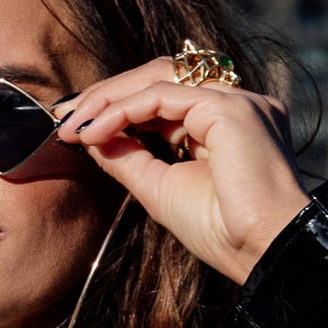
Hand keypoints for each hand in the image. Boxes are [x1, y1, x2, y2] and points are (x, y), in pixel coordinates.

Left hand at [53, 63, 307, 285]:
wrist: (264, 252)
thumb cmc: (223, 231)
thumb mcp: (159, 187)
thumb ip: (127, 157)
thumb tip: (90, 135)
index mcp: (226, 122)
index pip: (163, 95)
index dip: (116, 105)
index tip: (74, 125)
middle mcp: (236, 103)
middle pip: (159, 76)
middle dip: (107, 95)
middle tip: (64, 118)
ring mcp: (237, 100)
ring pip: (159, 77)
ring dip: (109, 98)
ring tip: (75, 125)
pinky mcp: (231, 107)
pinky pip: (163, 96)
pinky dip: (124, 110)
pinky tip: (96, 132)